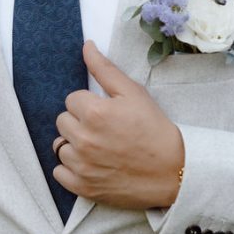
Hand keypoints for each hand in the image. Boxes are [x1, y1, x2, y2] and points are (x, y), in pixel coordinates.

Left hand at [53, 41, 184, 209]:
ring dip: (74, 144)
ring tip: (99, 147)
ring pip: (59, 146)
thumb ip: (105, 69)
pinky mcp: (83, 187)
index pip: (72, 99)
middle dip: (80, 122)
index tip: (107, 113)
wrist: (174, 171)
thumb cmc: (155, 130)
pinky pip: (59, 173)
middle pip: (63, 121)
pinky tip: (91, 164)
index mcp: (94, 113)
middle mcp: (84, 139)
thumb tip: (86, 47)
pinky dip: (70, 169)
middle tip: (105, 129)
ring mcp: (82, 166)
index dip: (89, 104)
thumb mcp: (134, 93)